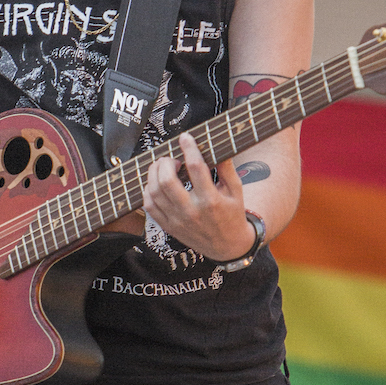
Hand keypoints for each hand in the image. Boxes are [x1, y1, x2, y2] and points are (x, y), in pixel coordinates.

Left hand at [142, 133, 255, 261]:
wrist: (228, 246)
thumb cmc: (232, 214)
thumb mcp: (236, 191)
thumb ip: (227, 168)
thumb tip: (219, 146)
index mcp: (211, 200)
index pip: (196, 168)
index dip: (189, 148)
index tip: (185, 138)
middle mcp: (192, 211)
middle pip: (167, 181)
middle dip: (165, 162)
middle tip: (171, 158)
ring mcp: (177, 220)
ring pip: (155, 192)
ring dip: (154, 173)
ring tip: (163, 167)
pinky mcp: (169, 227)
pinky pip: (149, 206)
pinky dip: (148, 190)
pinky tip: (156, 183)